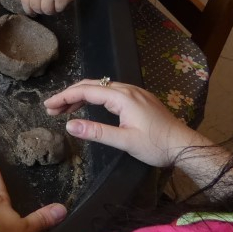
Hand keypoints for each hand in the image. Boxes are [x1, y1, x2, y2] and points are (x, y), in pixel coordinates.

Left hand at [18, 0, 82, 14]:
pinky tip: (63, 0)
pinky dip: (61, 7)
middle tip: (46, 9)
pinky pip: (58, 9)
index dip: (28, 9)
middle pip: (35, 7)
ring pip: (46, 10)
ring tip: (55, 5)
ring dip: (51, 10)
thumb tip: (32, 4)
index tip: (32, 13)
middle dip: (41, 10)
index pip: (24, 0)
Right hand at [44, 79, 208, 168]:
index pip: (86, 90)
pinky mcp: (140, 99)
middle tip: (52, 108)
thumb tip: (70, 125)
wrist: (185, 146)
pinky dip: (94, 97)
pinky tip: (90, 106)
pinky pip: (111, 92)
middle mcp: (127, 89)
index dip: (64, 97)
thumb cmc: (156, 145)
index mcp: (122, 97)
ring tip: (65, 109)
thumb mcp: (124, 141)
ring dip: (81, 95)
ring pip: (101, 88)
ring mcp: (135, 93)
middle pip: (91, 85)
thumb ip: (96, 131)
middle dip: (69, 94)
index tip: (48, 106)